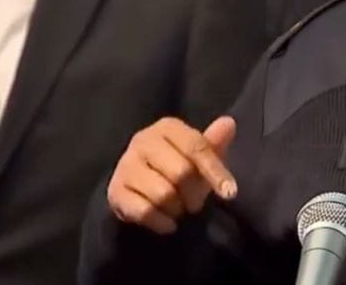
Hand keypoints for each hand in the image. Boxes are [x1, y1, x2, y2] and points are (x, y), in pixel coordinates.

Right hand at [106, 115, 237, 233]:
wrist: (138, 187)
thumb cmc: (178, 165)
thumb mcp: (199, 154)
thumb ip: (214, 143)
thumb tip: (229, 123)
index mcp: (167, 128)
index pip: (196, 147)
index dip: (215, 171)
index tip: (230, 192)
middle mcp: (142, 141)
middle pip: (180, 172)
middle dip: (194, 194)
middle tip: (196, 204)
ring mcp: (125, 166)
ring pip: (163, 194)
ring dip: (177, 209)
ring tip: (179, 208)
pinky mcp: (115, 192)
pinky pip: (144, 212)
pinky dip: (162, 222)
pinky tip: (168, 222)